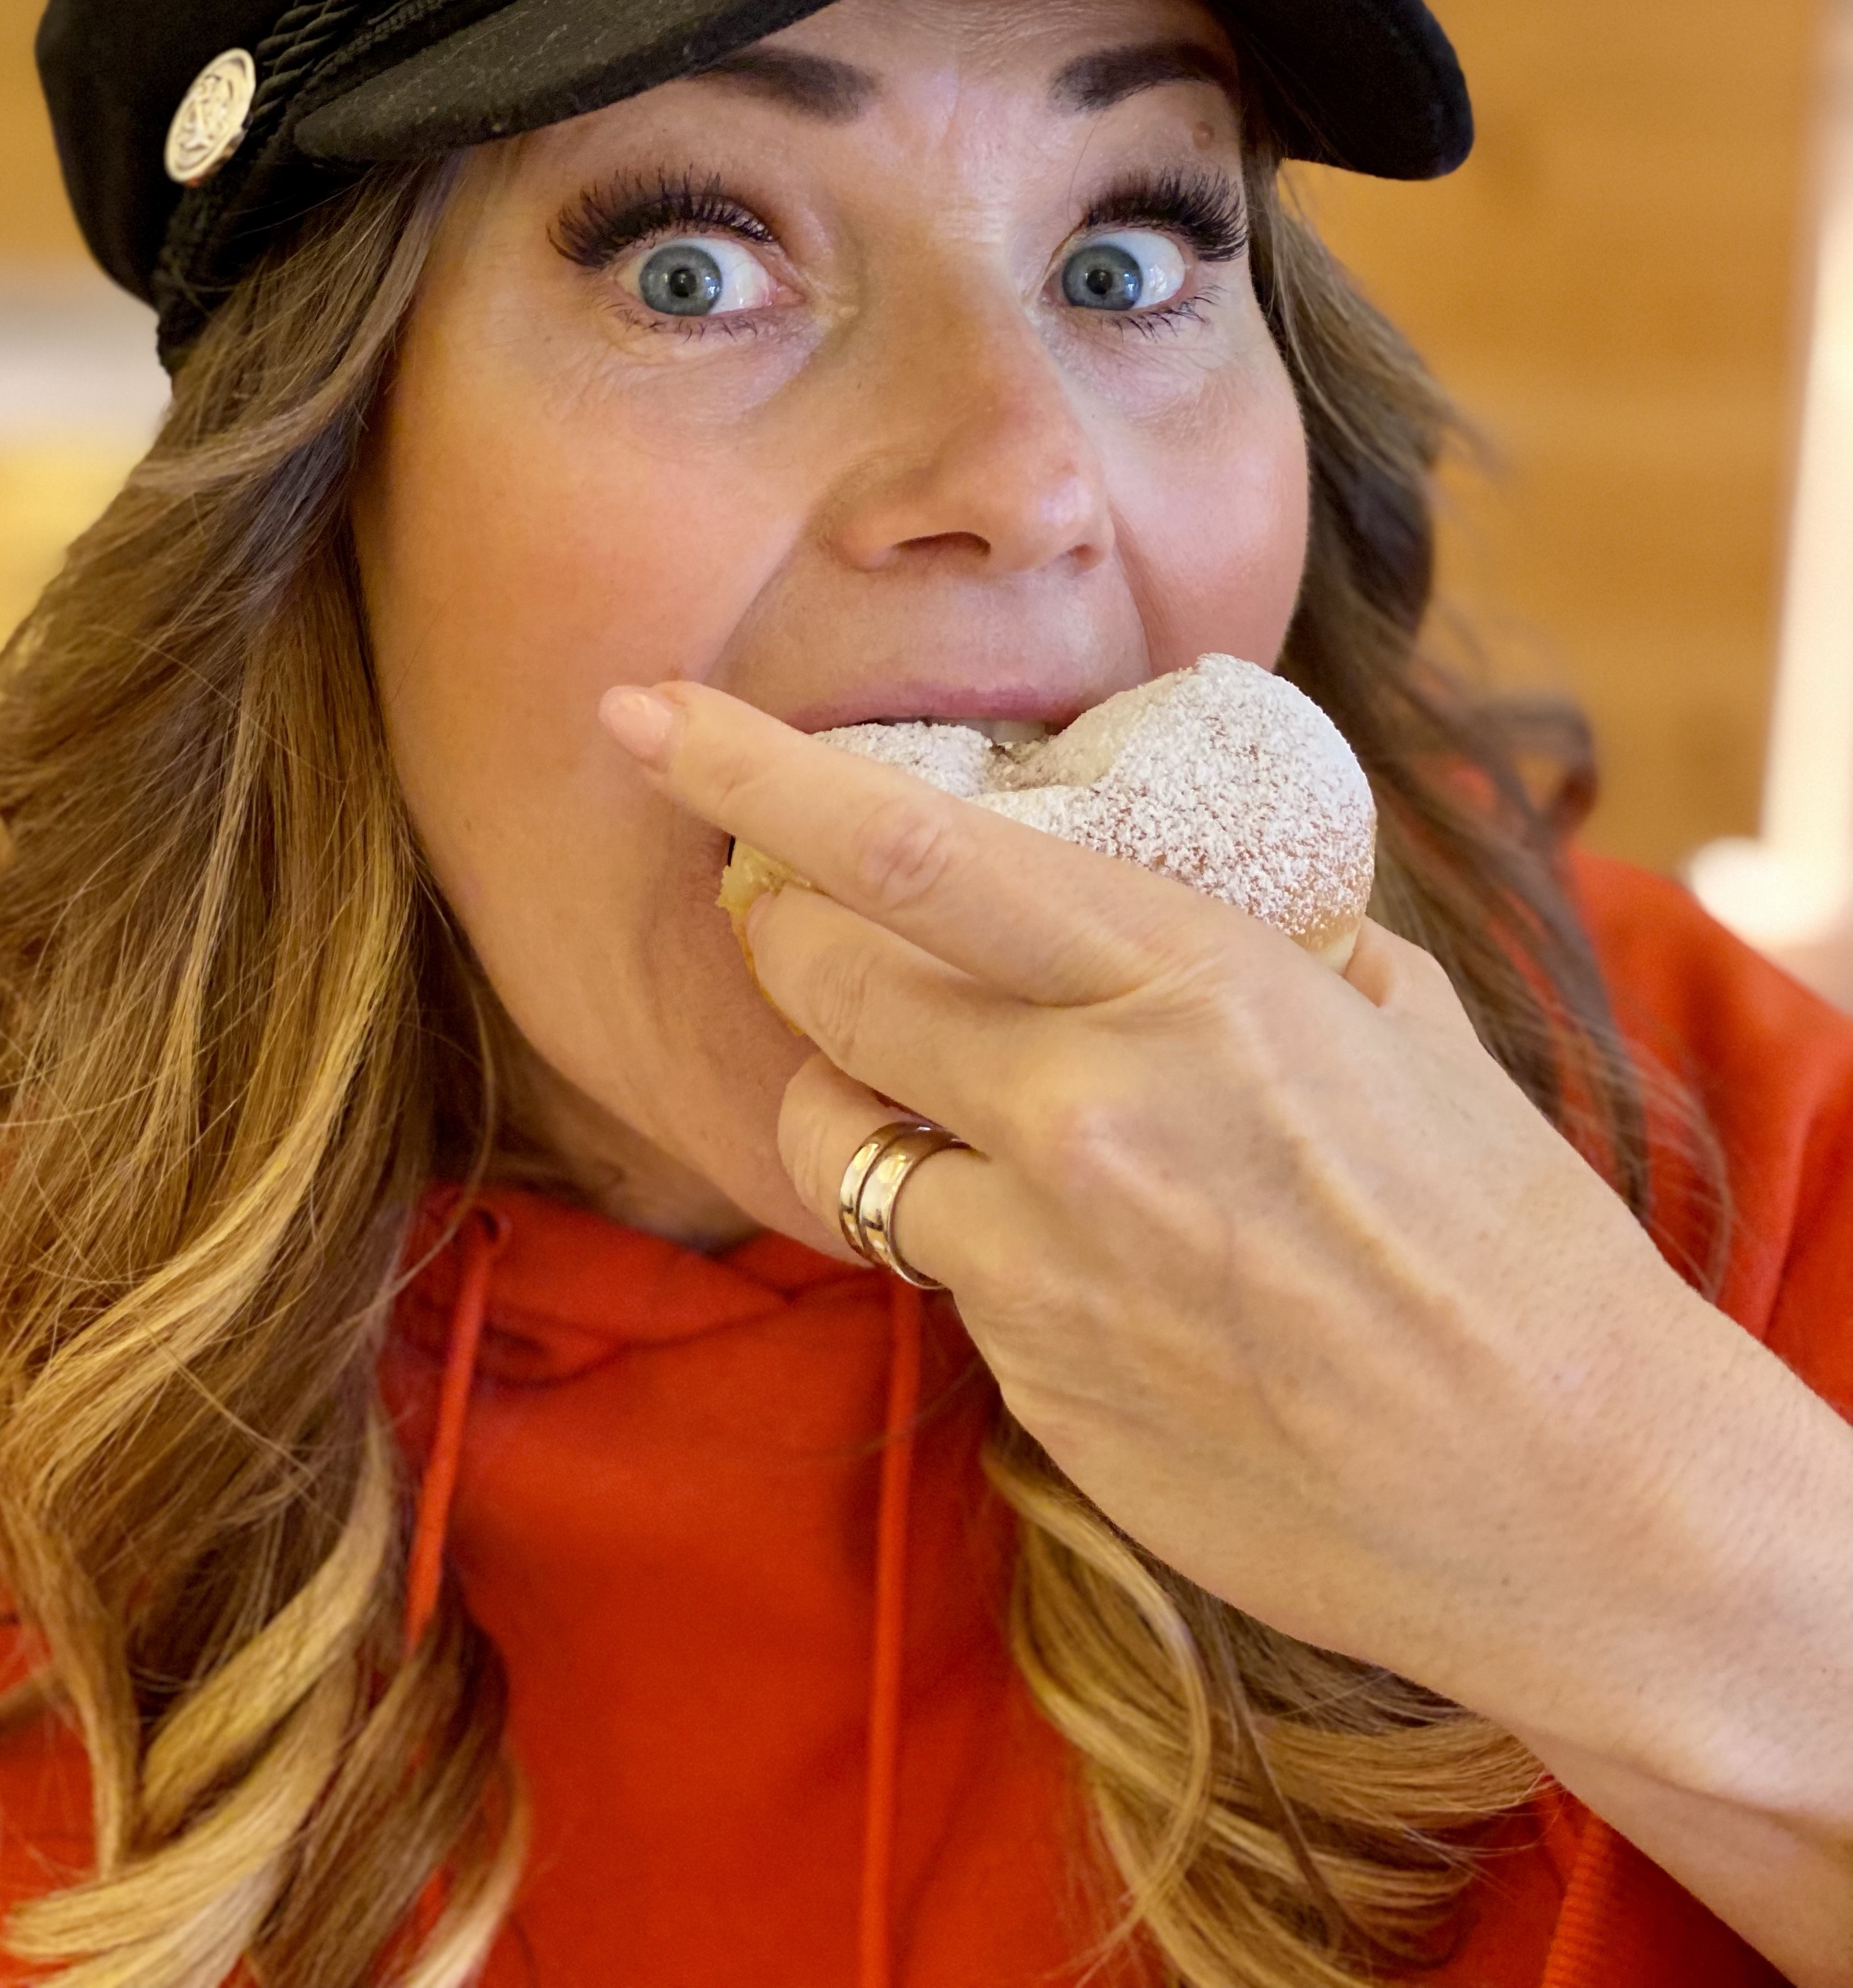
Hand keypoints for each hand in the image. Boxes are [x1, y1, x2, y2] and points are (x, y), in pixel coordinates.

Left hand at [600, 681, 1852, 1987]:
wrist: (1570, 1496)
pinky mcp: (1029, 1384)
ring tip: (950, 1106)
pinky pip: (937, 1272)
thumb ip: (1250, 945)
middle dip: (785, 933)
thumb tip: (1168, 896)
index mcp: (1183, 982)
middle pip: (821, 983)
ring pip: (835, 1142)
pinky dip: (970, 1237)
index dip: (747, 772)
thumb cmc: (1506, 1237)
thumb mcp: (1395, 1023)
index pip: (903, 851)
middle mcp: (1082, 1111)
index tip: (641, 714)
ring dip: (851, 1103)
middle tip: (803, 919)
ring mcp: (1042, 1263)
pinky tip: (1093, 1264)